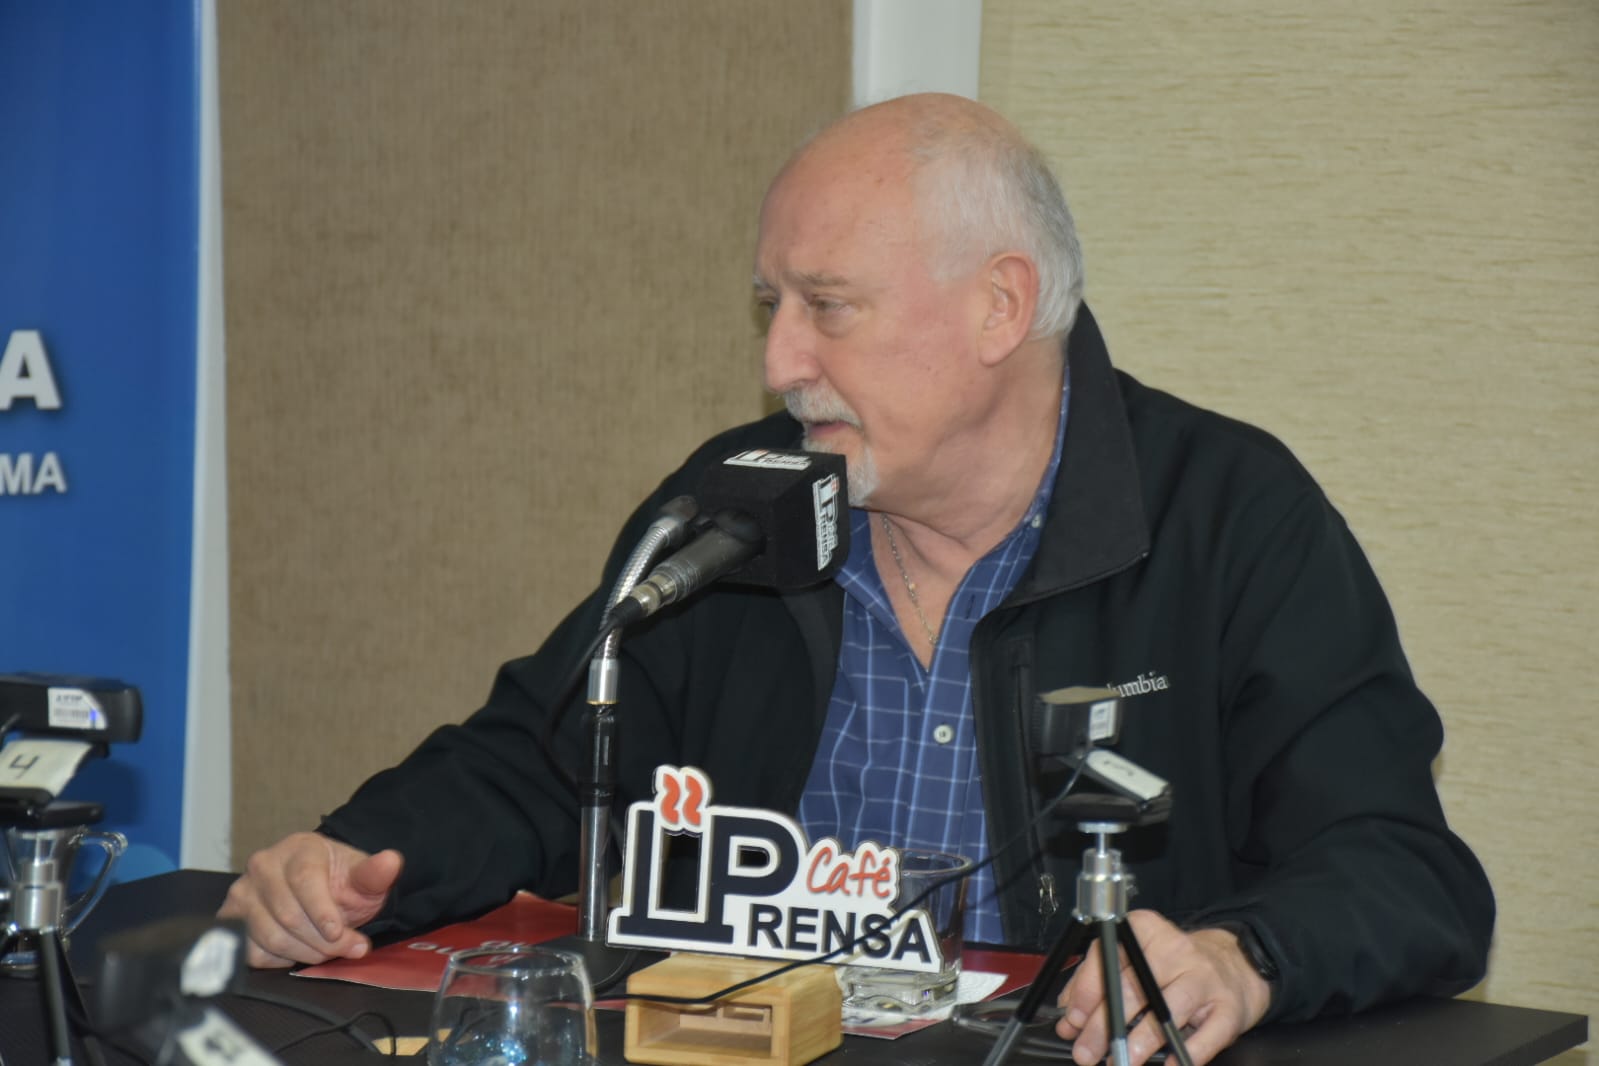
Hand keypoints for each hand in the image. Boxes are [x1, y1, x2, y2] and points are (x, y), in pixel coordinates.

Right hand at [218, 831, 403, 967]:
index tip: (340, 933)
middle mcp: (262, 866)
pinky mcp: (230, 921)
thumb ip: (374, 873)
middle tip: (349, 948)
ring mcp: (242, 893)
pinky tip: (300, 950)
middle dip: (323, 941)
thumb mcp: (361, 877)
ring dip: (304, 953)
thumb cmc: (339, 882)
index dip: (323, 912)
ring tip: (328, 951)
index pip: (305, 881)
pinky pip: (253, 952)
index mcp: (298, 848)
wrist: (317, 889)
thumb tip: (391, 861)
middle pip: (289, 915)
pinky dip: (281, 960)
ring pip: (270, 936)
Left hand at [1055, 910, 1271, 1065]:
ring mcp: (1204, 978)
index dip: (1086, 992)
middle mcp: (1176, 949)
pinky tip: (1168, 1065)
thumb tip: (1069, 1016)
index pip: (1108, 957)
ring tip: (1121, 1062)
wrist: (1235, 966)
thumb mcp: (1136, 961)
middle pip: (1133, 988)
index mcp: (1146, 931)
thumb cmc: (1175, 967)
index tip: (1072, 1020)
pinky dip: (1184, 1055)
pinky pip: (1206, 1035)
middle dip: (1104, 1026)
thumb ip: (1099, 982)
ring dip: (1140, 1041)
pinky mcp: (1229, 1008)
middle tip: (1086, 1052)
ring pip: (1167, 1010)